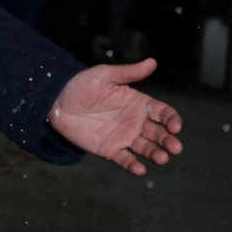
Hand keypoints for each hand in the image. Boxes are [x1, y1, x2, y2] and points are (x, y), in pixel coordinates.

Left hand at [48, 58, 183, 174]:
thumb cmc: (81, 85)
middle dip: (169, 140)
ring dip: (155, 154)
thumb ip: (128, 72)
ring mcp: (123, 137)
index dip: (171, 119)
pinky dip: (133, 165)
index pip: (162, 112)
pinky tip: (140, 169)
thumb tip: (153, 61)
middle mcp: (135, 122)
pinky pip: (124, 159)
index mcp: (138, 104)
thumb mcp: (105, 75)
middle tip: (175, 147)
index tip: (175, 126)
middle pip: (159, 133)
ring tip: (161, 158)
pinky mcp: (109, 149)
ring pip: (145, 148)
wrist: (56, 101)